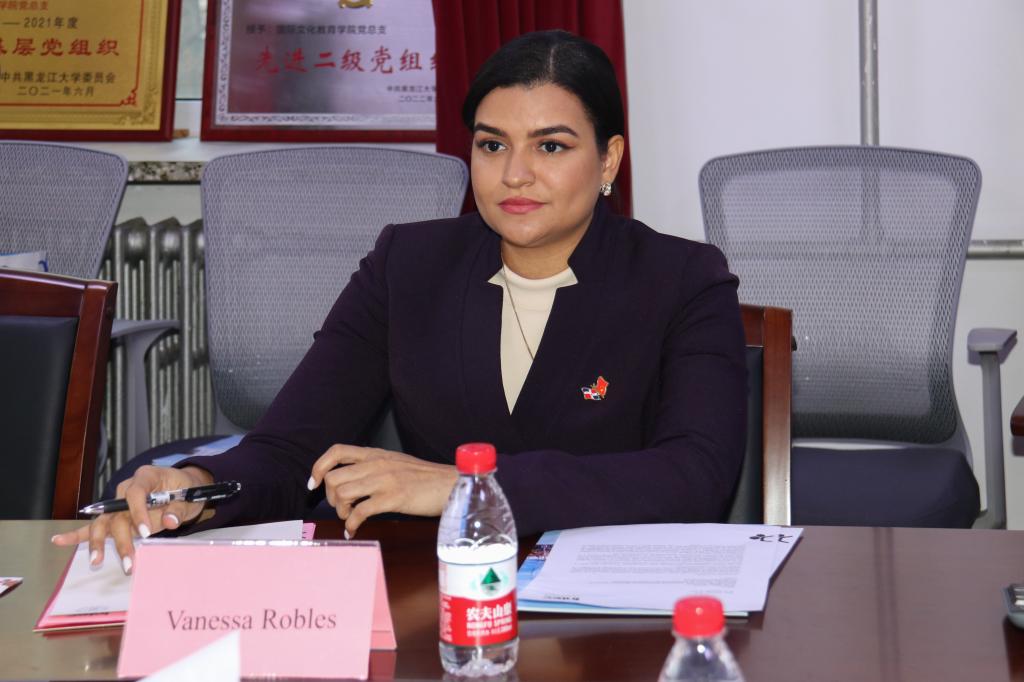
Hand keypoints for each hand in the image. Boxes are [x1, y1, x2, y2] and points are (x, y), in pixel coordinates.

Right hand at [50, 465, 213, 573]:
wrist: (183, 486)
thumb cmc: (186, 489)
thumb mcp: (189, 497)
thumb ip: (178, 510)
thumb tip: (168, 522)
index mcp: (146, 477)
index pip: (135, 493)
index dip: (138, 512)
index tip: (145, 533)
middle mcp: (127, 488)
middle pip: (117, 513)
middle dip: (121, 539)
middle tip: (130, 561)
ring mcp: (118, 503)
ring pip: (104, 522)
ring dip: (99, 542)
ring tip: (96, 561)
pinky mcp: (116, 516)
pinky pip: (94, 525)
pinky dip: (78, 535)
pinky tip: (58, 541)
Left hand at [308, 445, 457, 537]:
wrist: (451, 484)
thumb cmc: (426, 478)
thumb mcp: (397, 463)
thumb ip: (375, 467)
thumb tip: (353, 481)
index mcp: (376, 454)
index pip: (337, 451)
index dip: (319, 467)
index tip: (313, 483)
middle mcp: (377, 463)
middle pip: (334, 478)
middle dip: (331, 499)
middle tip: (342, 509)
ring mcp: (384, 480)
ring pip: (343, 494)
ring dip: (341, 512)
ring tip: (350, 519)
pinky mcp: (393, 498)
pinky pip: (359, 512)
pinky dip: (351, 525)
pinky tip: (354, 531)